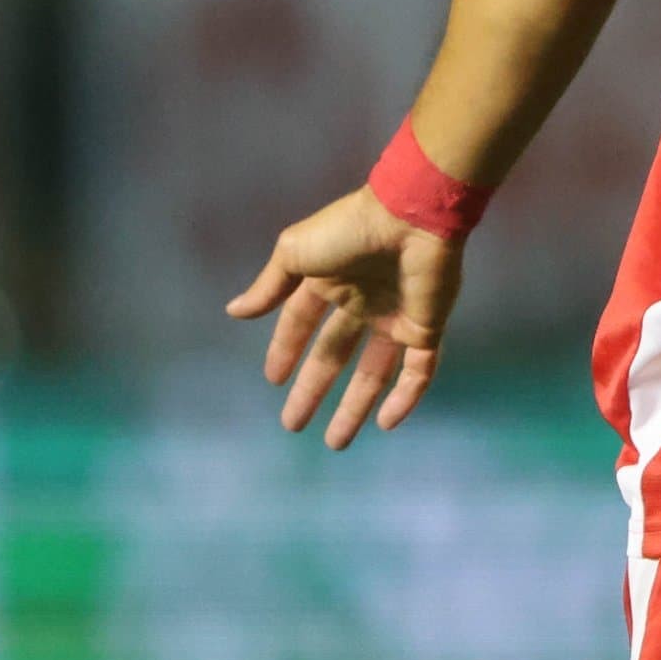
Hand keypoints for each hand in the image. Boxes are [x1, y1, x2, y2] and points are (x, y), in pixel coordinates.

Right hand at [229, 186, 467, 447]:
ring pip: (374, 372)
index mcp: (330, 280)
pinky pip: (417, 371)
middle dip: (313, 389)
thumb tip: (234, 312)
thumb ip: (269, 286)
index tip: (273, 381)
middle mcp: (363, 301)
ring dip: (355, 407)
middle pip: (333, 355)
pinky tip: (386, 424)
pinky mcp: (426, 327)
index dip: (286, 349)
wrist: (412, 216)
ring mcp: (396, 316)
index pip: (302, 322)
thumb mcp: (296, 251)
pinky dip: (404, 398)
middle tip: (293, 425)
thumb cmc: (350, 229)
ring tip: (335, 442)